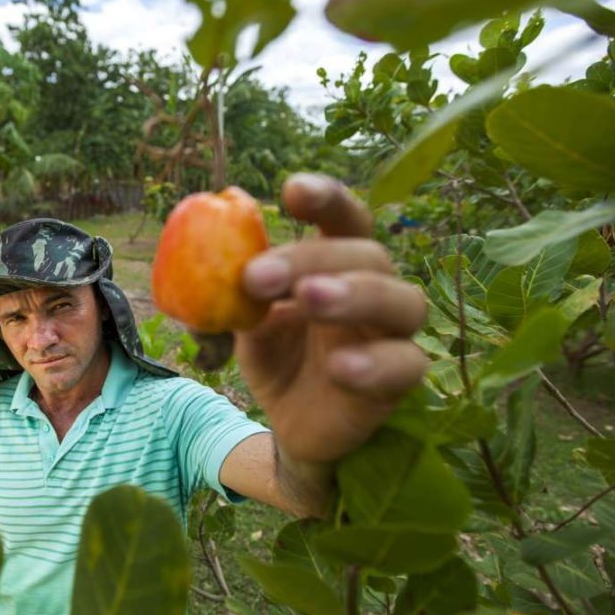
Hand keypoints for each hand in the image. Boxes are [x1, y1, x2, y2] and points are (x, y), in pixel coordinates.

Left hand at [236, 173, 428, 463]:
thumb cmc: (278, 356)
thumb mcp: (245, 321)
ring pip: (403, 301)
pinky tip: (339, 367)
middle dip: (312, 258)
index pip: (345, 217)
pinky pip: (406, 364)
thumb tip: (208, 242)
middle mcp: (375, 288)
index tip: (291, 191)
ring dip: (356, 294)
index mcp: (338, 263)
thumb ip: (235, 289)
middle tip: (258, 277)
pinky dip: (374, 362)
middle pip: (366, 254)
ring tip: (310, 298)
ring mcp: (393, 334)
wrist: (289, 423)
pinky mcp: (399, 381)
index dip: (326, 198)